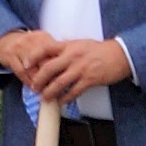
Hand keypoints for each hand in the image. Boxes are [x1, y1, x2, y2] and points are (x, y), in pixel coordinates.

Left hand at [0, 31, 131, 100]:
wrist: (120, 55)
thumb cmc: (100, 50)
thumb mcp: (80, 43)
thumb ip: (66, 48)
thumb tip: (51, 53)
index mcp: (69, 45)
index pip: (45, 48)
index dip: (33, 56)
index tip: (25, 64)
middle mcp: (72, 56)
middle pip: (49, 68)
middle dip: (38, 79)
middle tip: (33, 87)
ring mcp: (81, 68)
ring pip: (59, 82)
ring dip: (49, 92)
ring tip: (44, 97)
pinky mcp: (90, 79)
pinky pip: (74, 91)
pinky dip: (66, 98)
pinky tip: (62, 102)